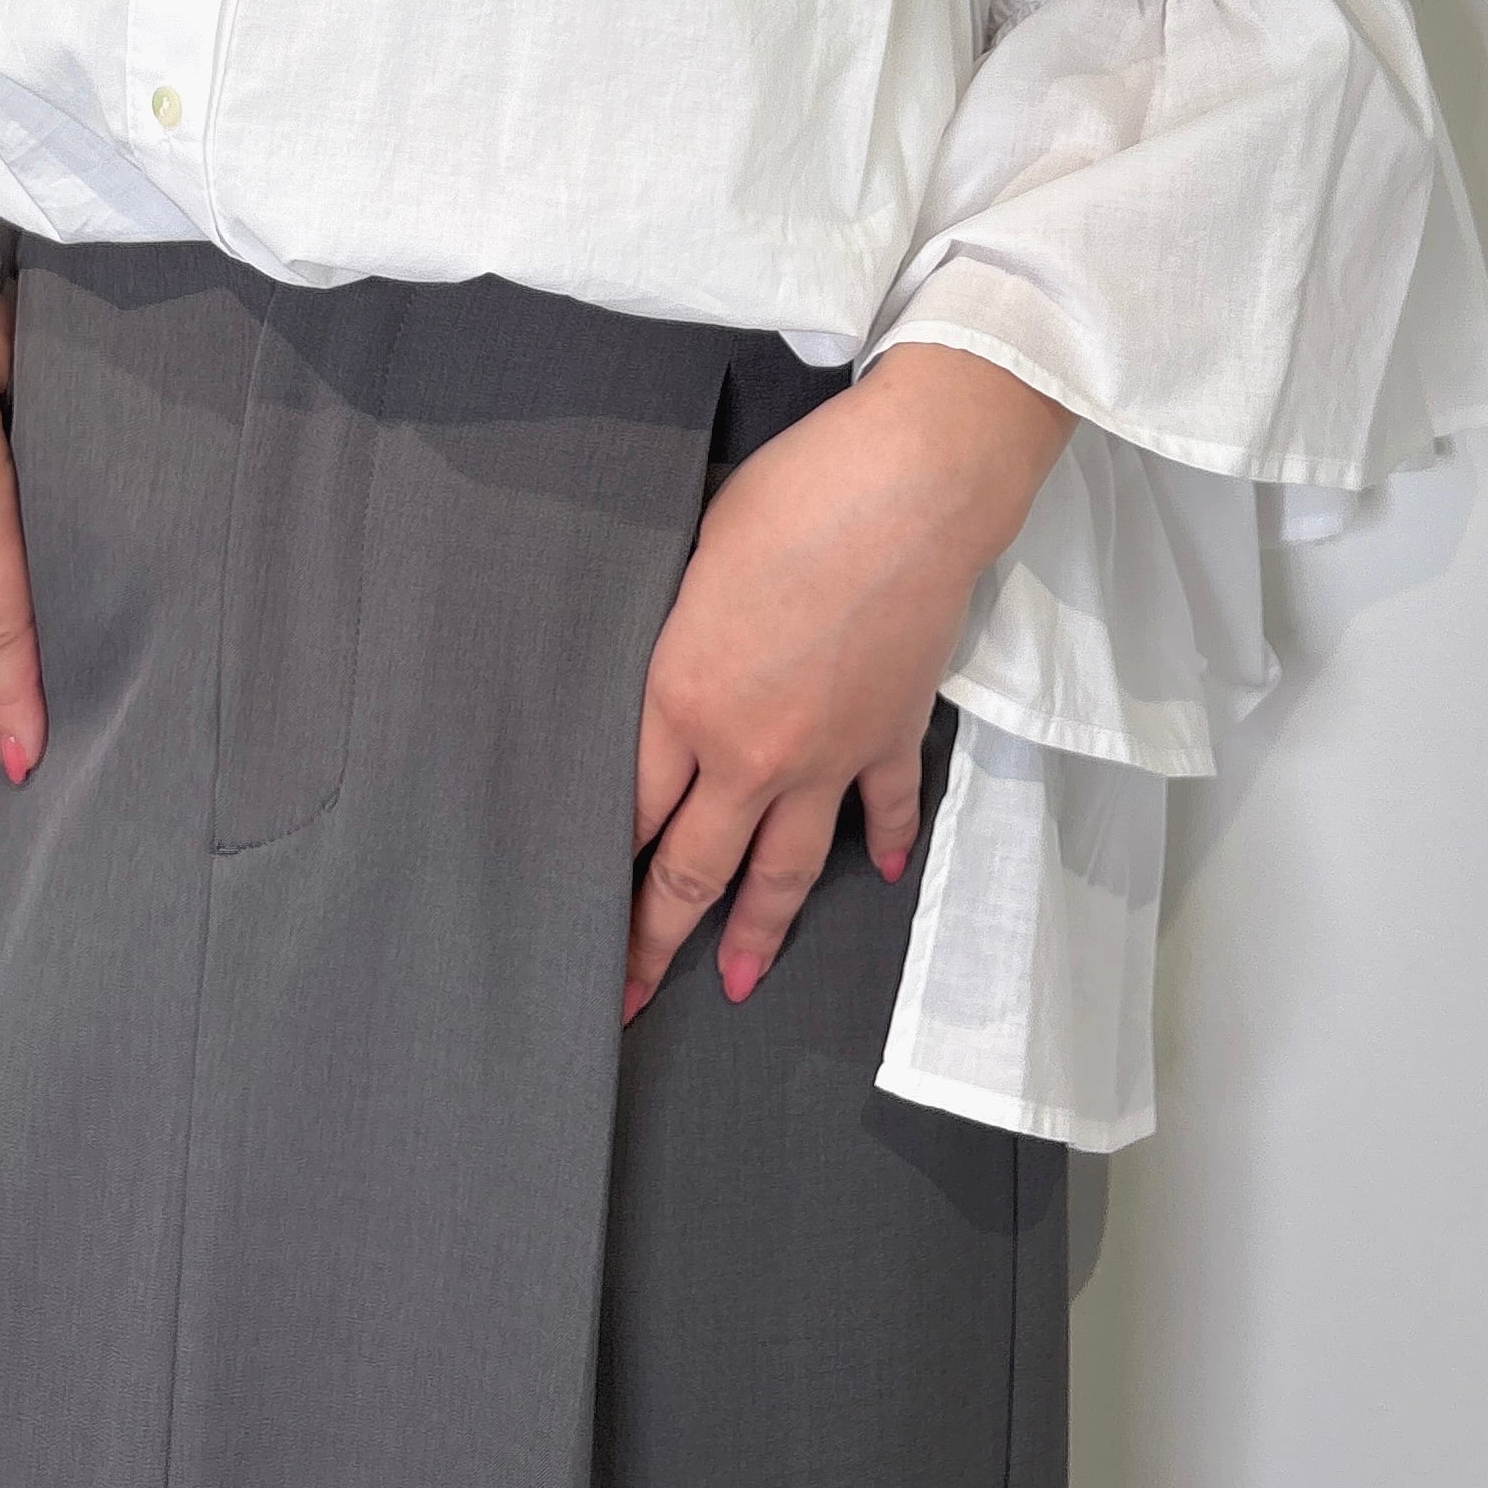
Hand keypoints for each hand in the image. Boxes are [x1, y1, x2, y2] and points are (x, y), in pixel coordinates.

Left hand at [624, 342, 1075, 1019]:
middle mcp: (750, 751)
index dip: (603, 867)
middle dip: (656, 939)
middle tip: (629, 994)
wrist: (908, 493)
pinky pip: (882, 810)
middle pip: (694, 868)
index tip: (579, 911)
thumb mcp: (692, 555)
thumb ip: (675, 631)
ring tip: (737, 980)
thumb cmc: (791, 499)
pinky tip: (877, 876)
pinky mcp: (891, 735)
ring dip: (759, 932)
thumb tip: (669, 660)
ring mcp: (828, 755)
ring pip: (785, 870)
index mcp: (683, 700)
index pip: (630, 813)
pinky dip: (883, 846)